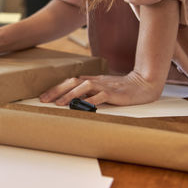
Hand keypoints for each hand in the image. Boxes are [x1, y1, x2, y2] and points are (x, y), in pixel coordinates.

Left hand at [39, 71, 161, 105]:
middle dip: (56, 91)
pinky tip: (82, 107)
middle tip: (44, 100)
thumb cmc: (120, 87)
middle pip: (72, 82)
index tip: (43, 97)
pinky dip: (91, 101)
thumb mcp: (102, 87)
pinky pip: (100, 96)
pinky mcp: (114, 93)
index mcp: (91, 80)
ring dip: (70, 95)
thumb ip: (88, 89)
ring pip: (83, 87)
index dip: (55, 88)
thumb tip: (73, 95)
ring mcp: (105, 86)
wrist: (143, 83)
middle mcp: (95, 81)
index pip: (69, 81)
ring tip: (59, 104)